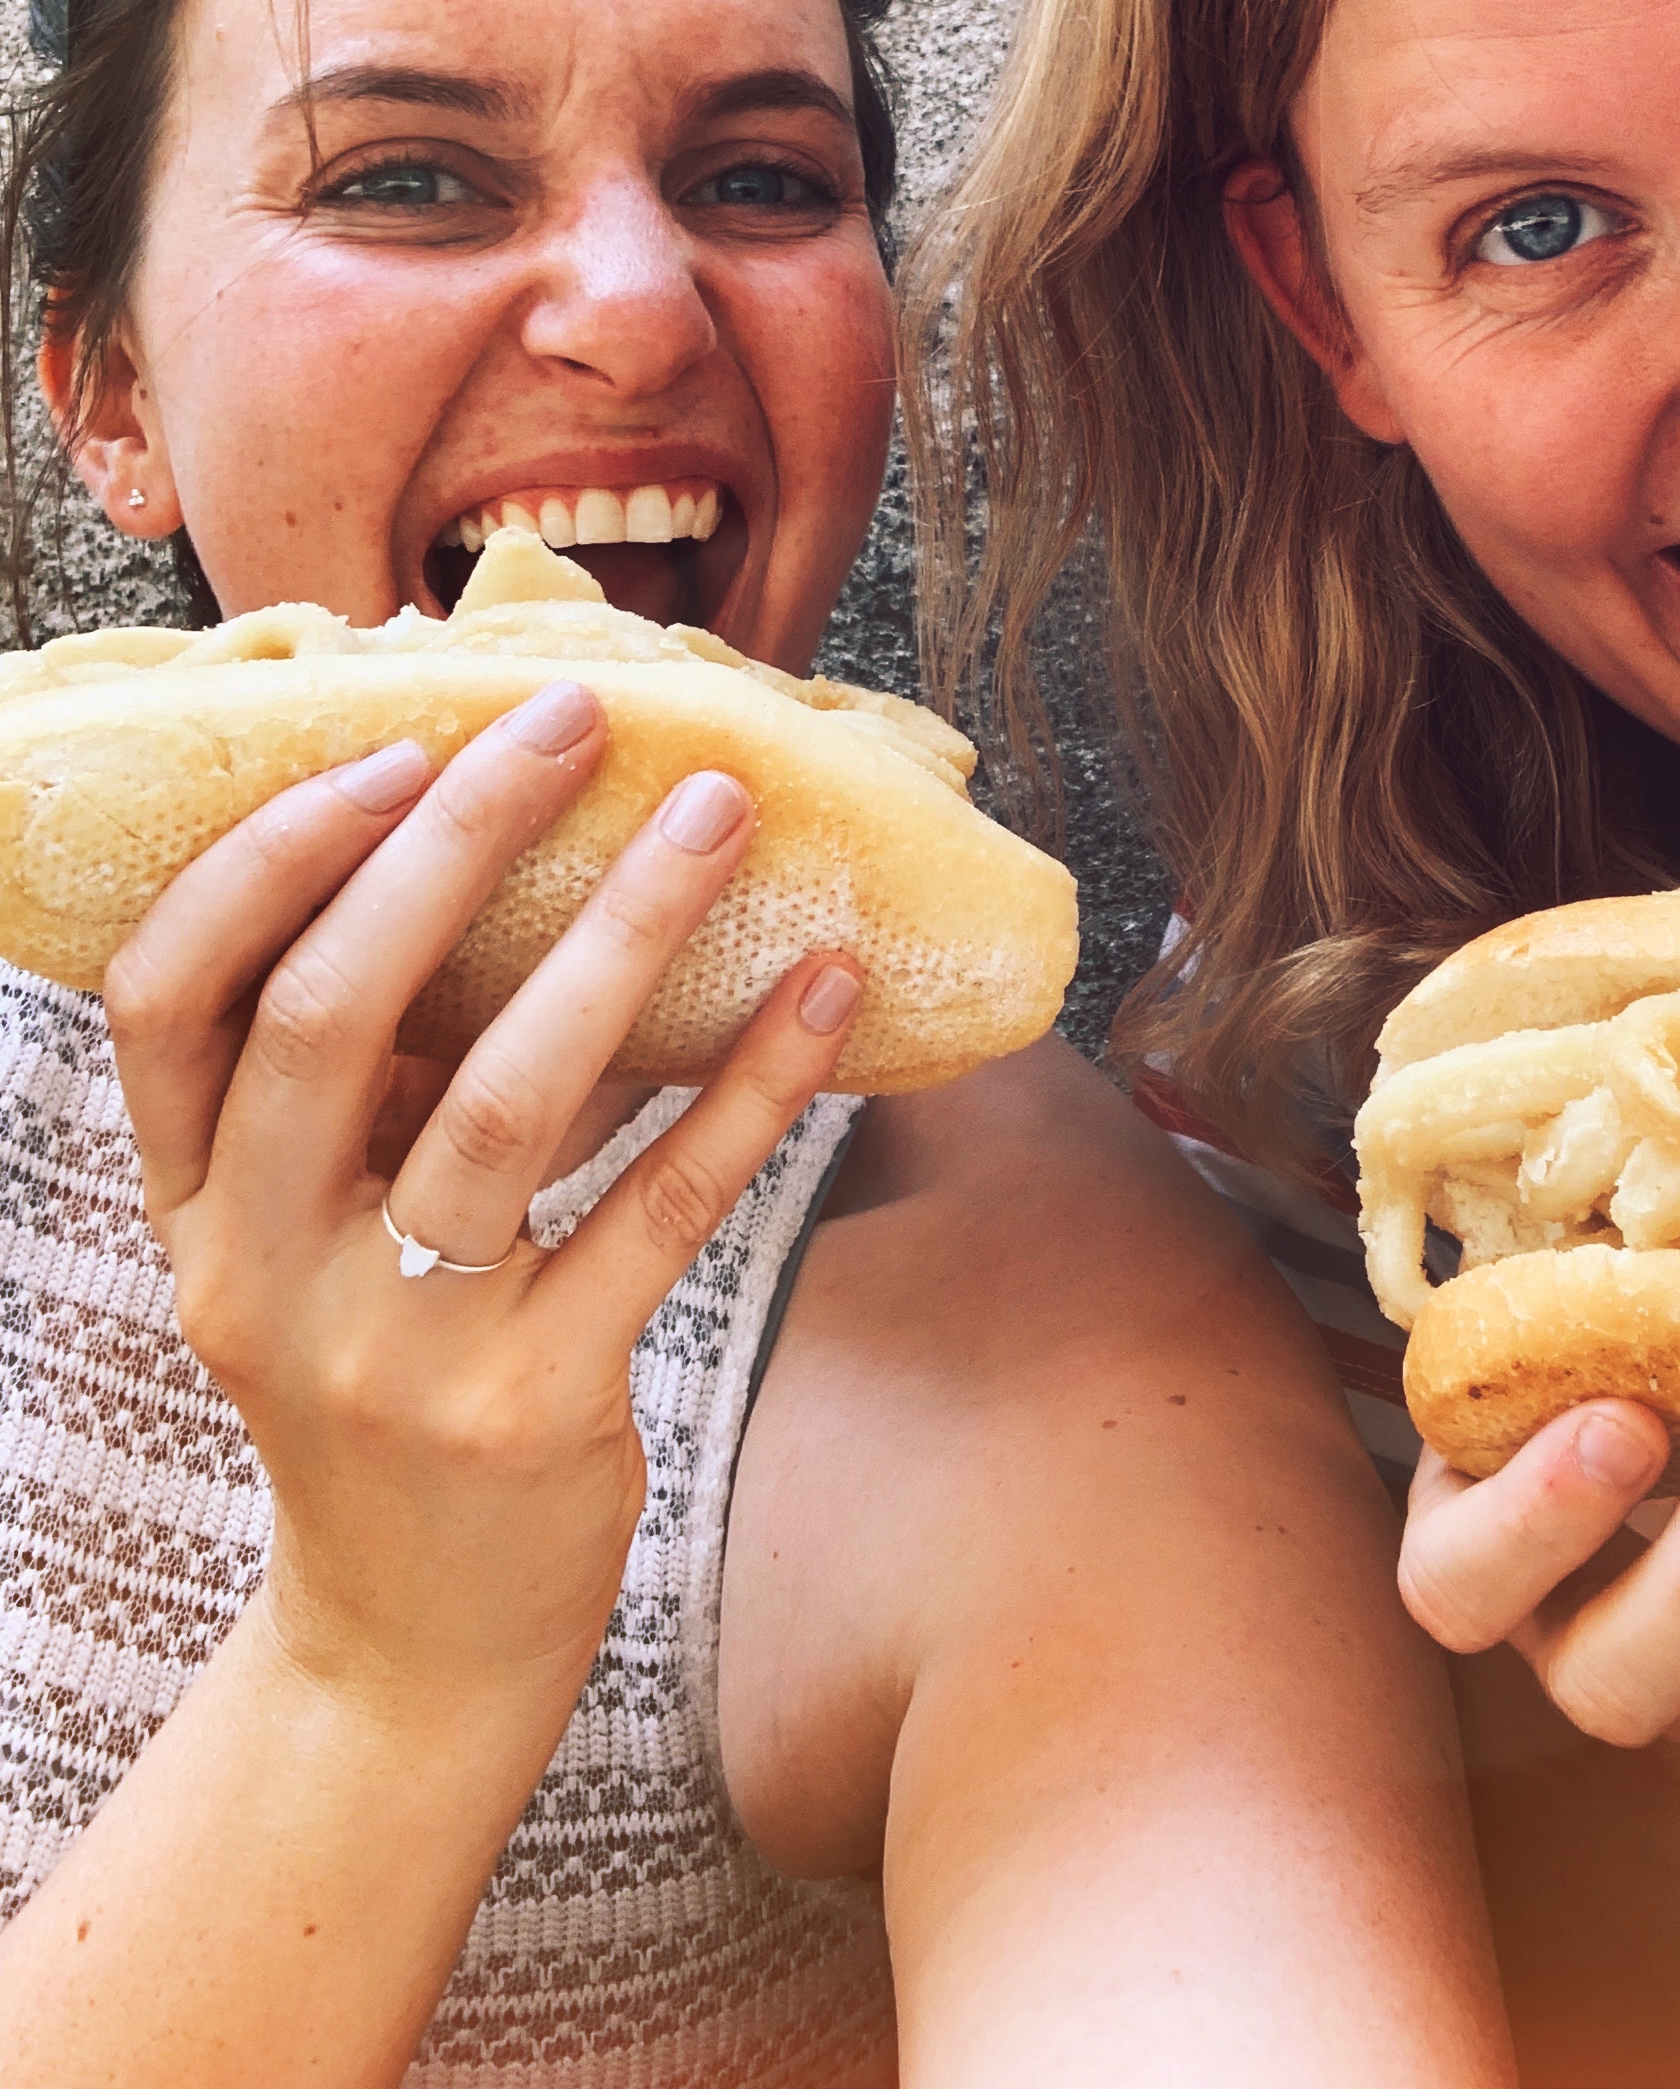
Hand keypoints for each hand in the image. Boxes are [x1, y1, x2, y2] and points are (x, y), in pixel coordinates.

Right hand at [104, 678, 862, 1706]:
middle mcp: (266, 1277)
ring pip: (507, 1100)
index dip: (268, 861)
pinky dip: (748, 1084)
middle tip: (571, 720)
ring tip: (716, 812)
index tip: (393, 748)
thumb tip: (491, 848)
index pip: (165, 1003)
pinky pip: (659, 1211)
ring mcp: (397, 1353)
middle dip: (453, 843)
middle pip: (332, 1018)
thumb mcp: (308, 1245)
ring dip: (624, 934)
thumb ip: (356, 1090)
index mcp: (195, 1214)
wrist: (411, 1646)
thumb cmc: (381, 1381)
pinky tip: (826, 985)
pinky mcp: (534, 1410)